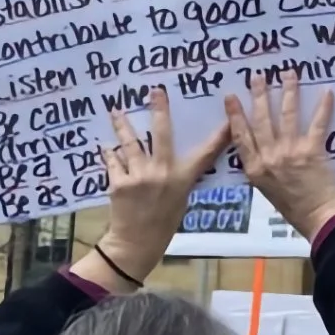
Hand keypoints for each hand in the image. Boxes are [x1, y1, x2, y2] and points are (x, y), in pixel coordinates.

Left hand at [76, 89, 226, 294]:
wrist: (136, 243)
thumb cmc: (164, 222)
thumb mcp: (181, 198)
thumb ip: (180, 176)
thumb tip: (176, 155)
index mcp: (182, 179)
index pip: (205, 153)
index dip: (219, 136)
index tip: (228, 118)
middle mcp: (162, 173)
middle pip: (161, 134)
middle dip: (159, 110)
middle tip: (155, 90)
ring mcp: (139, 176)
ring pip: (130, 143)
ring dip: (123, 125)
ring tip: (116, 111)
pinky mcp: (119, 183)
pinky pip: (113, 161)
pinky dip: (110, 154)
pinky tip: (106, 146)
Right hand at [227, 71, 334, 239]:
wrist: (316, 215)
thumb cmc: (290, 205)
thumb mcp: (263, 188)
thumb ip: (258, 166)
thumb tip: (256, 145)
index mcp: (254, 168)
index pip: (240, 136)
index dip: (235, 115)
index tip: (230, 97)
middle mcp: (269, 157)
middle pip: (261, 120)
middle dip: (259, 95)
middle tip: (258, 76)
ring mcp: (290, 152)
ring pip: (286, 115)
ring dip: (288, 92)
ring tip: (288, 74)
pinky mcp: (312, 150)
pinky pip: (317, 123)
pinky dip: (323, 107)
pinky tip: (327, 91)